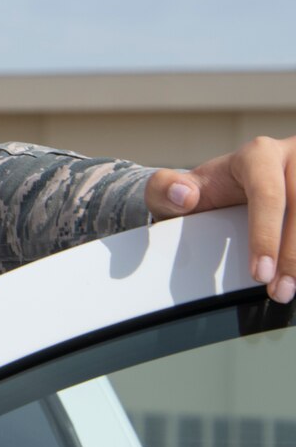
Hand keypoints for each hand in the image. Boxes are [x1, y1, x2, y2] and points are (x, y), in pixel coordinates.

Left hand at [146, 136, 295, 302]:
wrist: (228, 189)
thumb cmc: (206, 192)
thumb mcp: (175, 190)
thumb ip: (164, 191)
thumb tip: (183, 195)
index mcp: (259, 155)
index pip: (268, 195)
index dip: (267, 236)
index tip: (260, 273)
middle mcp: (294, 157)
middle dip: (293, 255)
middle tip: (280, 291)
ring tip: (291, 289)